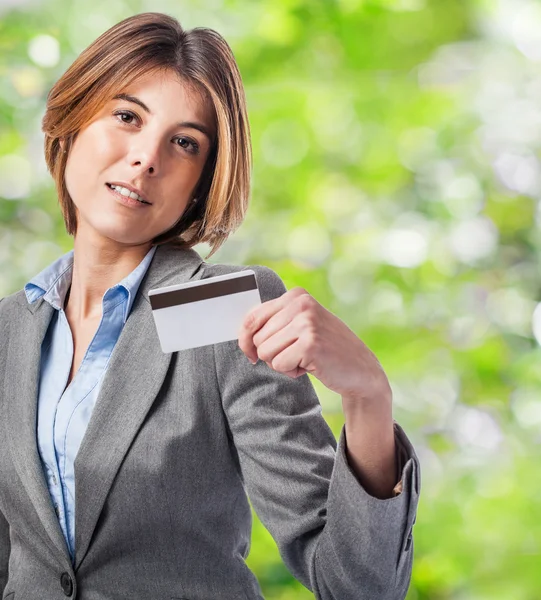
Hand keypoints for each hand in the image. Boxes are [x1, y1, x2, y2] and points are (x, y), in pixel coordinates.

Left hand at [237, 287, 391, 403]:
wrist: (361, 369)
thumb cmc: (325, 349)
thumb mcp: (301, 326)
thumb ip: (275, 323)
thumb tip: (242, 336)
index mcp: (296, 295)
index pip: (252, 317)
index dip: (245, 340)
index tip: (250, 354)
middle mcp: (301, 304)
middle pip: (257, 339)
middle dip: (271, 354)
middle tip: (296, 354)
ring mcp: (307, 322)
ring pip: (265, 352)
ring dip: (282, 363)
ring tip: (304, 359)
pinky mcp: (310, 343)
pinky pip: (279, 364)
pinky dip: (292, 372)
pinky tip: (311, 366)